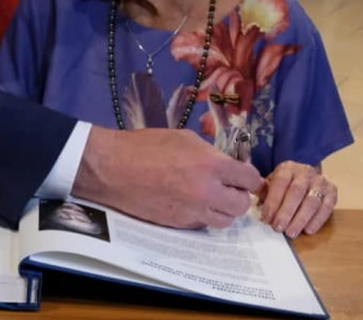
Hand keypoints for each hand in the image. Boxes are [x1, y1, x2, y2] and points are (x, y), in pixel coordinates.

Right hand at [71, 126, 262, 228]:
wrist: (113, 168)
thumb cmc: (145, 146)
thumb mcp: (184, 139)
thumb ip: (210, 153)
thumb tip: (225, 164)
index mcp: (211, 165)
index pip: (249, 178)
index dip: (249, 177)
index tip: (245, 177)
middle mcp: (207, 192)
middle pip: (241, 204)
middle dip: (238, 195)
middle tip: (228, 188)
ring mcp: (193, 211)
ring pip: (225, 220)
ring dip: (223, 209)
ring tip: (211, 198)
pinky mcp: (179, 224)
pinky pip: (202, 224)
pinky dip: (203, 215)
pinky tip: (190, 202)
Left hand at [257, 161, 336, 237]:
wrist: (306, 175)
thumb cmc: (285, 183)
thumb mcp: (272, 183)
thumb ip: (263, 190)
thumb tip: (251, 198)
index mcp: (288, 168)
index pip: (280, 183)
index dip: (273, 201)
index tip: (266, 218)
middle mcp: (305, 172)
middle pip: (296, 192)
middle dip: (286, 212)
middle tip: (278, 228)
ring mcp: (320, 181)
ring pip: (312, 201)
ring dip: (301, 219)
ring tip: (291, 232)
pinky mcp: (332, 191)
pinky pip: (327, 207)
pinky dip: (317, 220)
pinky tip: (308, 230)